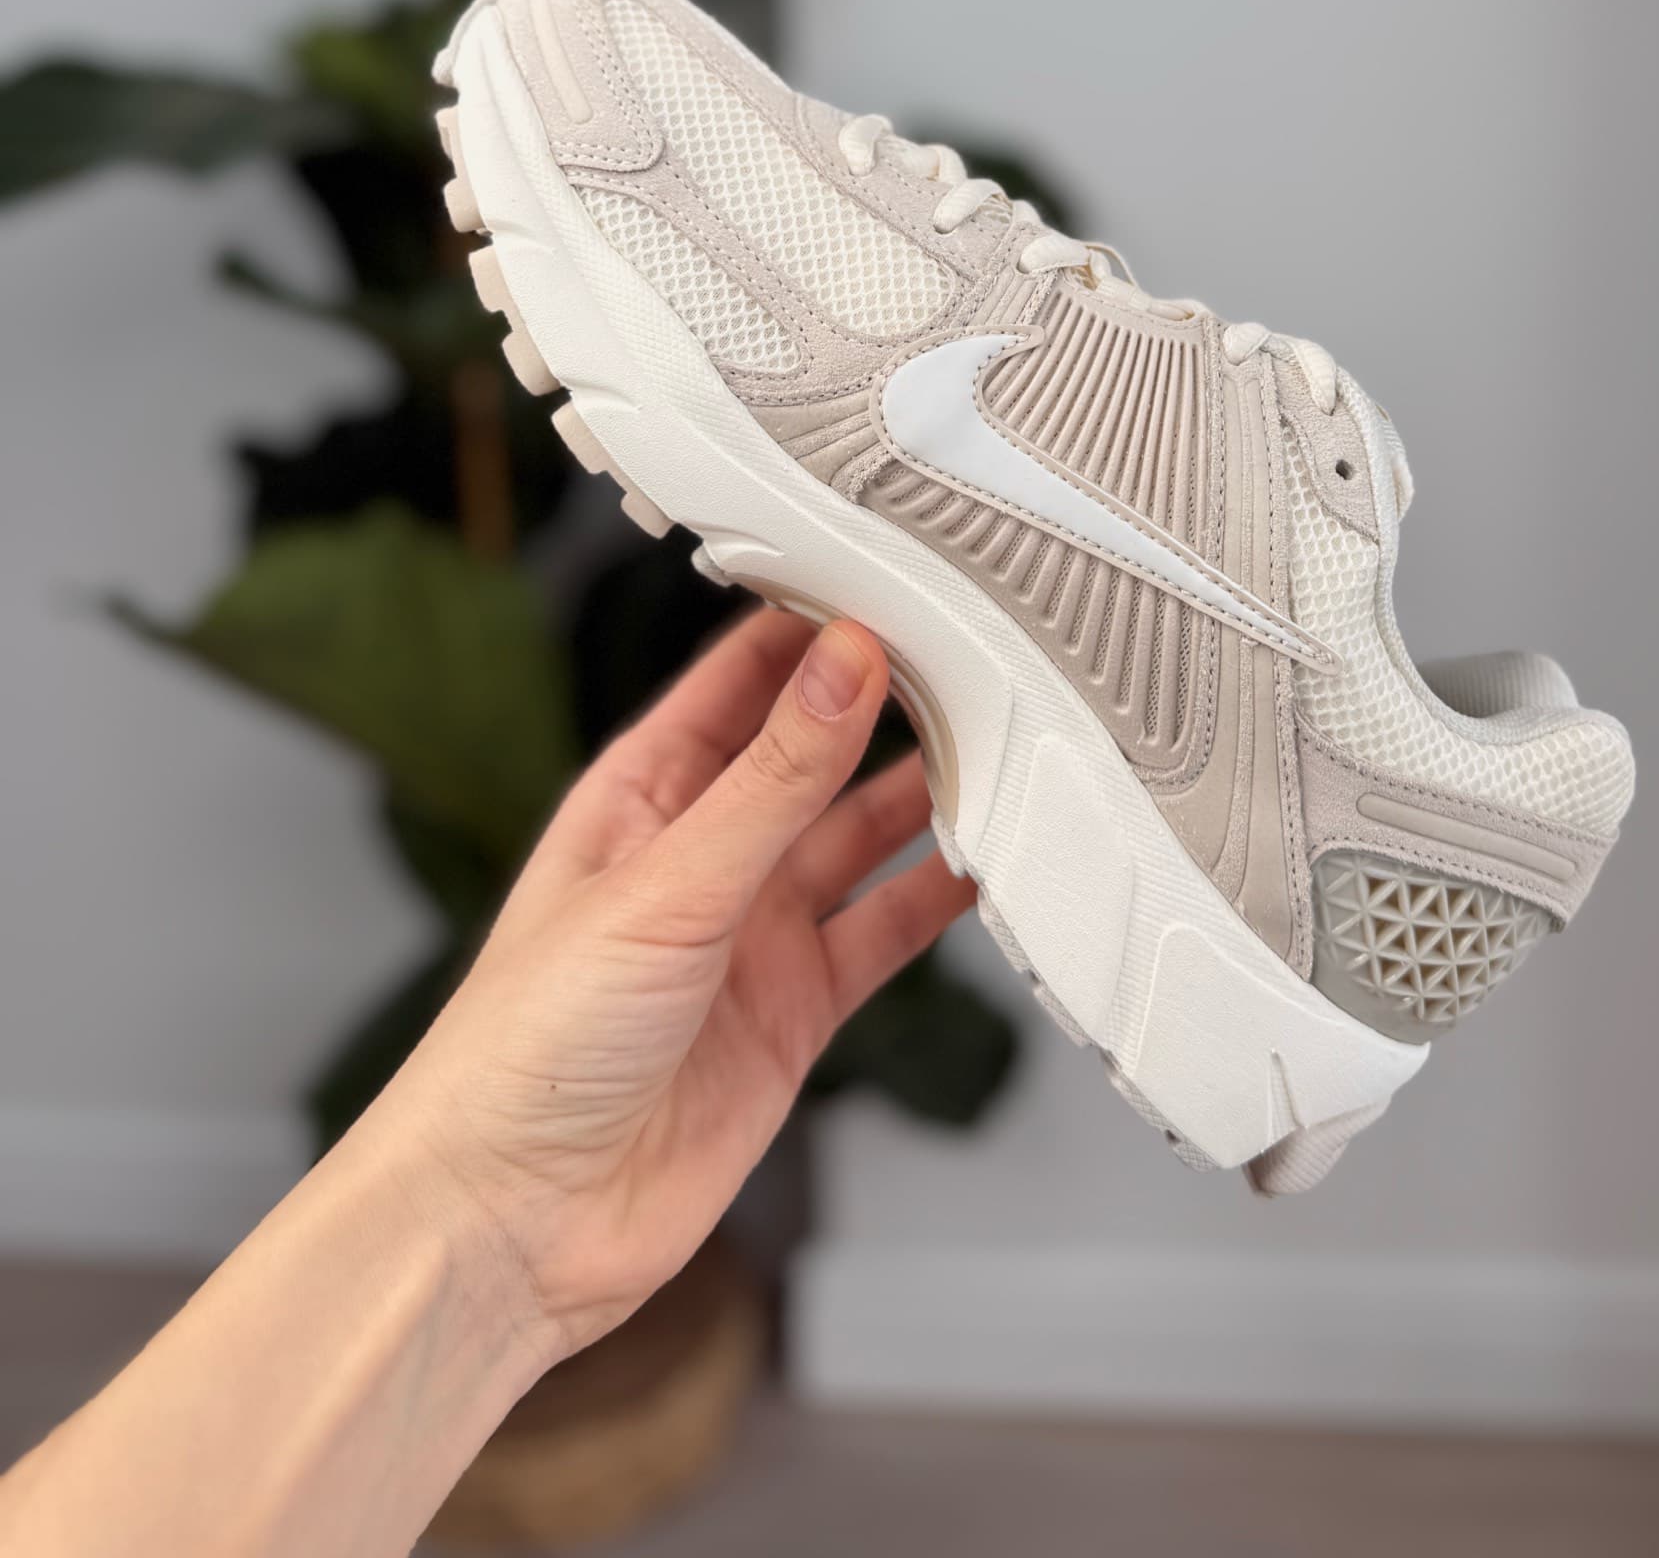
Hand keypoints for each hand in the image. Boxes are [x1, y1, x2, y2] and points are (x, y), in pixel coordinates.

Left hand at [363, 607, 972, 1366]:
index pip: (740, 677)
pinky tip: (986, 862)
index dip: (812, 623)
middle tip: (972, 648)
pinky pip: (882, 933)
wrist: (512, 1228)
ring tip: (1001, 740)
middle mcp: (699, 855)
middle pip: (811, 751)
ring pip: (858, 836)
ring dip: (923, 794)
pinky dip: (937, 899)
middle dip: (884, 701)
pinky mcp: (792, 1013)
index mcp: (638, 795)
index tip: (891, 574)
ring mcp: (750, 934)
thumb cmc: (522, 1052)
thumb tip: (845, 664)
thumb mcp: (663, 888)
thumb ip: (772, 780)